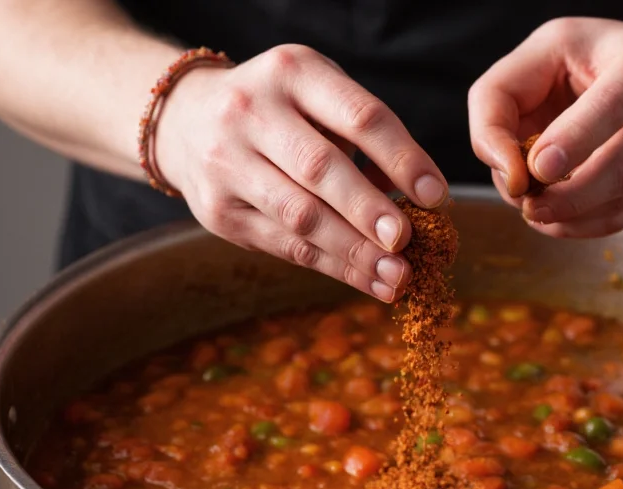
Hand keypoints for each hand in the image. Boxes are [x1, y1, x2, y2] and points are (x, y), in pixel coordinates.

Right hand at [154, 45, 448, 301]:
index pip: (358, 116)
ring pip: (300, 217)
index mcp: (293, 73)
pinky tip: (369, 281)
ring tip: (397, 276)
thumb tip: (421, 200)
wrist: (187, 121)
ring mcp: (228, 163)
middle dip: (369, 210)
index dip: (402, 158)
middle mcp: (252, 112)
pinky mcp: (219, 211)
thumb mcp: (319, 97)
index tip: (436, 195)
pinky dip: (333, 267)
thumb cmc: (280, 111)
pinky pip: (285, 246)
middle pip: (320, 169)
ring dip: (354, 252)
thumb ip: (364, 139)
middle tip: (408, 241)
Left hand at [469, 18, 622, 237]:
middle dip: (567, 196)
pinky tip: (558, 218)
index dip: (573, 142)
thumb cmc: (598, 59)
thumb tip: (506, 171)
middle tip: (528, 206)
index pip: (611, 108)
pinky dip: (585, 225)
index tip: (537, 168)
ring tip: (536, 210)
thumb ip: (498, 101)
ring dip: (571, 215)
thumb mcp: (539, 52)